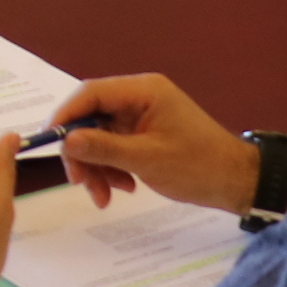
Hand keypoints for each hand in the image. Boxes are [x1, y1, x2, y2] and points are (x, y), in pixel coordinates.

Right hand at [45, 74, 253, 210]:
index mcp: (143, 91)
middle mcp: (139, 98)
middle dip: (83, 152)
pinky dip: (111, 169)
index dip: (66, 116)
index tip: (51, 143)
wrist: (235, 182)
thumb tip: (66, 141)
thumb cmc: (197, 166)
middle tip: (80, 182)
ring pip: (99, 137)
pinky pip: (113, 148)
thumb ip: (104, 148)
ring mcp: (140, 116)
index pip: (90, 93)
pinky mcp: (143, 134)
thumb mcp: (147, 159)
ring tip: (105, 196)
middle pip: (91, 117)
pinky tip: (122, 189)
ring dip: (96, 167)